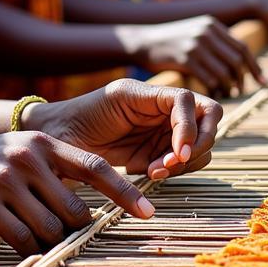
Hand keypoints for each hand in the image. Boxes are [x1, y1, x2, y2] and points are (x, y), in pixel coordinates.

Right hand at [0, 133, 155, 257]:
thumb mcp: (13, 152)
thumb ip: (49, 170)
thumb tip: (88, 207)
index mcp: (39, 141)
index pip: (95, 167)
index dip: (125, 192)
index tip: (148, 213)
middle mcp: (26, 156)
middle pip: (74, 213)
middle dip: (67, 229)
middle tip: (47, 228)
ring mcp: (4, 177)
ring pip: (50, 230)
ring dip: (42, 240)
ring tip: (19, 228)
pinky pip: (21, 240)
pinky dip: (21, 247)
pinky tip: (5, 236)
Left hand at [27, 79, 221, 180]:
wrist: (59, 139)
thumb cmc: (77, 118)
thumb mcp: (110, 104)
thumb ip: (143, 110)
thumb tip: (175, 124)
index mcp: (148, 93)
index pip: (190, 102)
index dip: (191, 127)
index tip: (177, 151)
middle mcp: (160, 110)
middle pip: (208, 121)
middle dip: (197, 145)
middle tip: (173, 162)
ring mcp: (162, 130)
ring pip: (199, 146)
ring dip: (184, 162)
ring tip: (153, 170)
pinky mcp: (158, 151)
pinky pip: (184, 162)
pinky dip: (174, 170)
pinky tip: (149, 172)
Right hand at [125, 15, 261, 95]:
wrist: (140, 41)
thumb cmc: (169, 42)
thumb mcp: (194, 32)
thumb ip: (215, 42)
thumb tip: (240, 61)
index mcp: (211, 25)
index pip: (242, 48)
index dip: (254, 67)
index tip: (261, 82)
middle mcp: (205, 33)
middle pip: (236, 61)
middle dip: (241, 79)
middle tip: (240, 90)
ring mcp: (195, 45)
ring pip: (224, 72)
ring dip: (229, 86)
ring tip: (226, 93)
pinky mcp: (184, 59)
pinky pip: (209, 78)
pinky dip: (214, 88)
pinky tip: (212, 92)